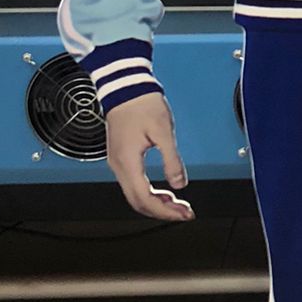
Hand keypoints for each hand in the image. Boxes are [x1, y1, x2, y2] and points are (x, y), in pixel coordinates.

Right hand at [105, 92, 193, 220]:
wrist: (126, 88)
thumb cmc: (143, 105)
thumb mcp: (163, 132)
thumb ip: (172, 160)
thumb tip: (180, 184)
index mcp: (128, 161)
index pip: (145, 199)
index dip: (165, 211)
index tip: (183, 214)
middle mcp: (119, 166)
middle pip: (137, 202)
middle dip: (162, 211)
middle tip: (184, 213)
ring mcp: (117, 162)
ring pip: (134, 195)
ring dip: (156, 203)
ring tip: (177, 204)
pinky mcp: (121, 158)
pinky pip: (133, 184)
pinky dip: (149, 193)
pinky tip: (164, 192)